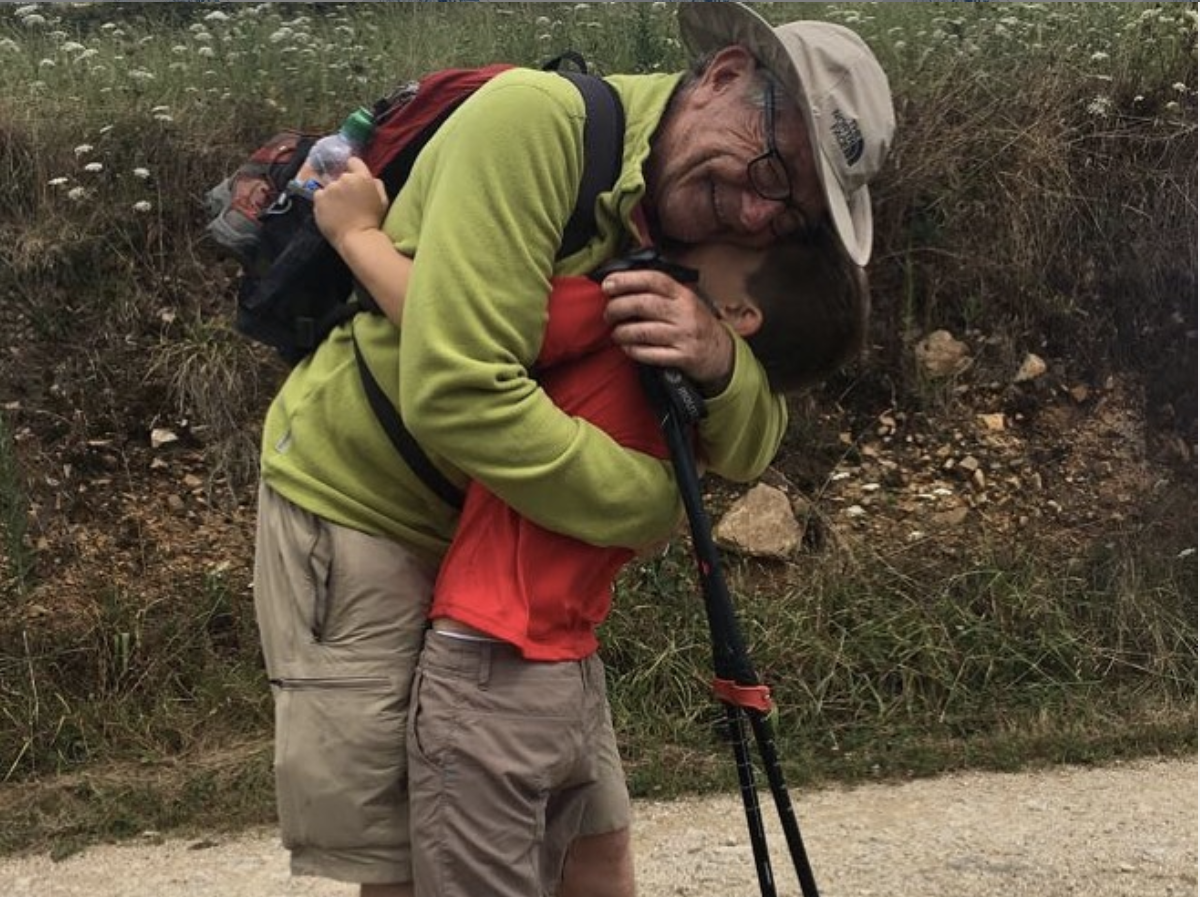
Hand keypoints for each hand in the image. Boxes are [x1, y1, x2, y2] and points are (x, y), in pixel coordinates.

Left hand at [312, 157, 388, 252]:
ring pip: (330, 187)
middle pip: (341, 177)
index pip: (353, 162)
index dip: (354, 170)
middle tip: (349, 202)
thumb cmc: (373, 221)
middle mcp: (344, 179)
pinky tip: (331, 213)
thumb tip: (370, 178)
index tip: (355, 180)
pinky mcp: (318, 199)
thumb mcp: (383, 200)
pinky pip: (320, 196)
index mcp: (362, 177)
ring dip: (334, 195)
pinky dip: (324, 203)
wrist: (357, 239)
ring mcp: (330, 189)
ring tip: (340, 211)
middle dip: (344, 186)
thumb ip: (376, 185)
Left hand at [600, 269, 733, 389]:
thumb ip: (659, 291)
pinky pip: (650, 354)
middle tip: (608, 313)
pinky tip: (626, 346)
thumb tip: (621, 282)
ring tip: (616, 332)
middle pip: (644, 304)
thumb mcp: (684, 300)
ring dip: (622, 332)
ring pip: (643, 331)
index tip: (608, 284)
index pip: (653, 279)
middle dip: (618, 307)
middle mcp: (684, 313)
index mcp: (683, 294)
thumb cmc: (695, 322)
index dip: (627, 279)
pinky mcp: (682, 357)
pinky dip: (633, 350)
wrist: (721, 352)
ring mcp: (684, 336)